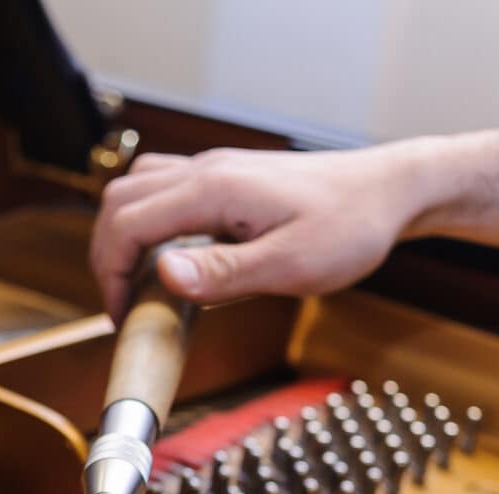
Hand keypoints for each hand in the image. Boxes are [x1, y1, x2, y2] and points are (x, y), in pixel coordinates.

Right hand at [90, 145, 425, 321]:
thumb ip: (223, 272)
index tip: (123, 318)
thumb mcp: (291, 264)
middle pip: (119, 201)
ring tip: (136, 282)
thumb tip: (162, 274)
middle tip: (123, 306)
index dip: (112, 275)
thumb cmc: (351, 227)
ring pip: (135, 189)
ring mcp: (214, 169)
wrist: (392, 190)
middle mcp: (206, 171)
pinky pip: (162, 188)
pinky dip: (146, 221)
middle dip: (107, 257)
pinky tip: (167, 255)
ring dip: (122, 235)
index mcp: (214, 190)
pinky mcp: (225, 177)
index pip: (128, 224)